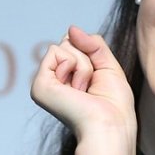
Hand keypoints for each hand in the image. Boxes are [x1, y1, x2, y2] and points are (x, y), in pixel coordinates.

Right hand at [31, 25, 136, 141]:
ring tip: (85, 91)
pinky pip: (56, 51)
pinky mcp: (40, 84)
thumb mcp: (108, 67)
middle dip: (88, 59)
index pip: (76, 45)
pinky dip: (75, 66)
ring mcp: (46, 82)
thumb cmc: (115, 106)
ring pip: (64, 45)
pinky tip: (77, 89)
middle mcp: (55, 80)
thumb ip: (93, 44)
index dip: (92, 54)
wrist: (111, 125)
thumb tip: (71, 28)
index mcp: (69, 79)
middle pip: (69, 42)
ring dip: (84, 65)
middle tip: (92, 87)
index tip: (99, 79)